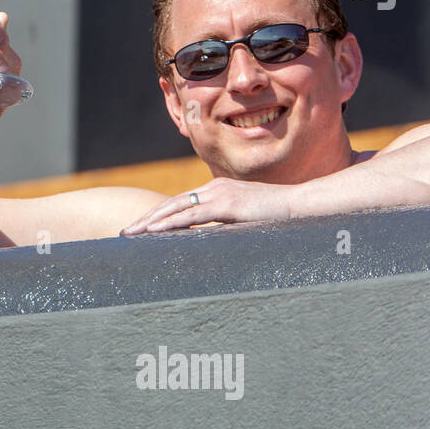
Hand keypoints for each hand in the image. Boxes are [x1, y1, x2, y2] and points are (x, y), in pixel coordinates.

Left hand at [120, 178, 295, 234]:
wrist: (303, 206)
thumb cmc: (279, 217)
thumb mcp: (246, 220)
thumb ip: (226, 226)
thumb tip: (209, 240)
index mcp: (218, 191)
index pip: (181, 203)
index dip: (158, 214)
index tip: (140, 227)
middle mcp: (215, 188)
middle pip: (172, 203)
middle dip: (147, 218)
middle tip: (126, 232)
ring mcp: (221, 194)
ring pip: (176, 207)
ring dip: (151, 221)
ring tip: (132, 233)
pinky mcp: (228, 205)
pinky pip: (192, 215)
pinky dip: (170, 222)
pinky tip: (154, 230)